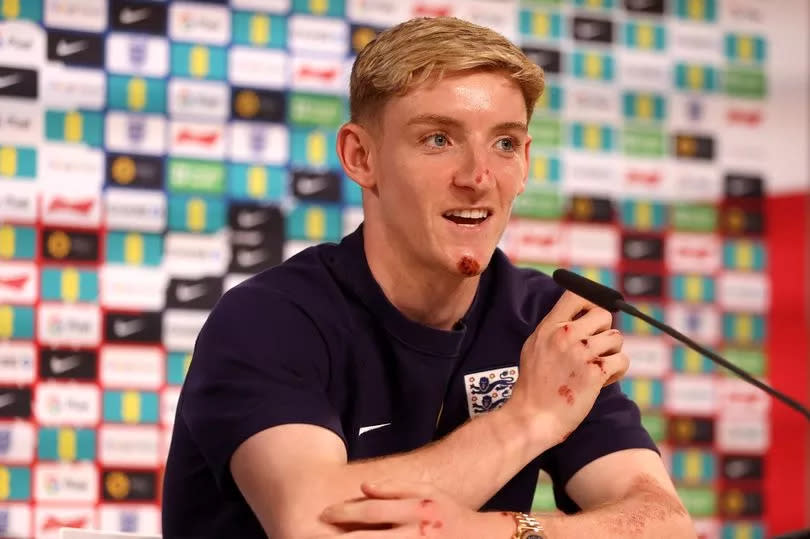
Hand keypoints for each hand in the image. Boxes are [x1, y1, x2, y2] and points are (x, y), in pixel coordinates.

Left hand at [314, 480, 514, 537]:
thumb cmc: (450, 513)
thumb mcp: (427, 493)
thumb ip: (395, 488)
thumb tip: (364, 487)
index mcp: (414, 511)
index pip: (371, 511)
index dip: (344, 512)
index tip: (323, 514)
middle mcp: (415, 534)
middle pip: (367, 538)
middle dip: (338, 538)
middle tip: (313, 535)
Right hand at [503, 290, 628, 444]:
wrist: (532, 417)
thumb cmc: (533, 386)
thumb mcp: (534, 347)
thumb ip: (554, 329)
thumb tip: (578, 317)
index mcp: (550, 327)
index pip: (578, 296)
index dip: (591, 304)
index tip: (590, 319)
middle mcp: (565, 335)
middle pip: (604, 315)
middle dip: (604, 332)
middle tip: (594, 350)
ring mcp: (580, 353)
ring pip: (616, 338)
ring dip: (611, 353)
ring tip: (596, 367)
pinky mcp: (594, 373)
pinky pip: (621, 361)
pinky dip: (616, 371)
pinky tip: (601, 380)